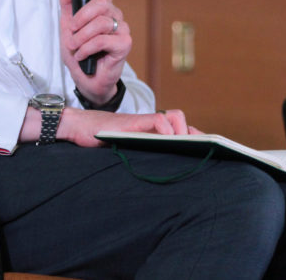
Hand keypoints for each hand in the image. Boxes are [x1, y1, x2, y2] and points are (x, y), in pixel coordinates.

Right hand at [56, 106, 197, 147]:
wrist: (79, 127)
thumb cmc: (101, 140)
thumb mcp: (126, 147)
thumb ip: (144, 150)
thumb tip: (163, 169)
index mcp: (149, 130)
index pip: (178, 127)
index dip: (193, 137)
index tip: (207, 149)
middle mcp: (149, 123)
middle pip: (180, 119)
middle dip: (193, 134)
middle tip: (202, 148)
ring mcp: (141, 121)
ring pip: (173, 117)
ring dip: (182, 130)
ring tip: (185, 146)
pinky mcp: (132, 122)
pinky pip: (156, 120)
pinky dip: (165, 129)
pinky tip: (167, 139)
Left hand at [59, 0, 130, 103]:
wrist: (85, 79)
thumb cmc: (79, 53)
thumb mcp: (67, 26)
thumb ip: (67, 4)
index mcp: (103, 9)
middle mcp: (115, 16)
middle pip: (101, 3)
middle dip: (80, 18)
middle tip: (72, 30)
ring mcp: (122, 30)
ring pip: (100, 23)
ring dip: (81, 37)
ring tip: (75, 47)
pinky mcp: (124, 45)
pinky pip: (102, 40)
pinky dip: (87, 48)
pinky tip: (83, 55)